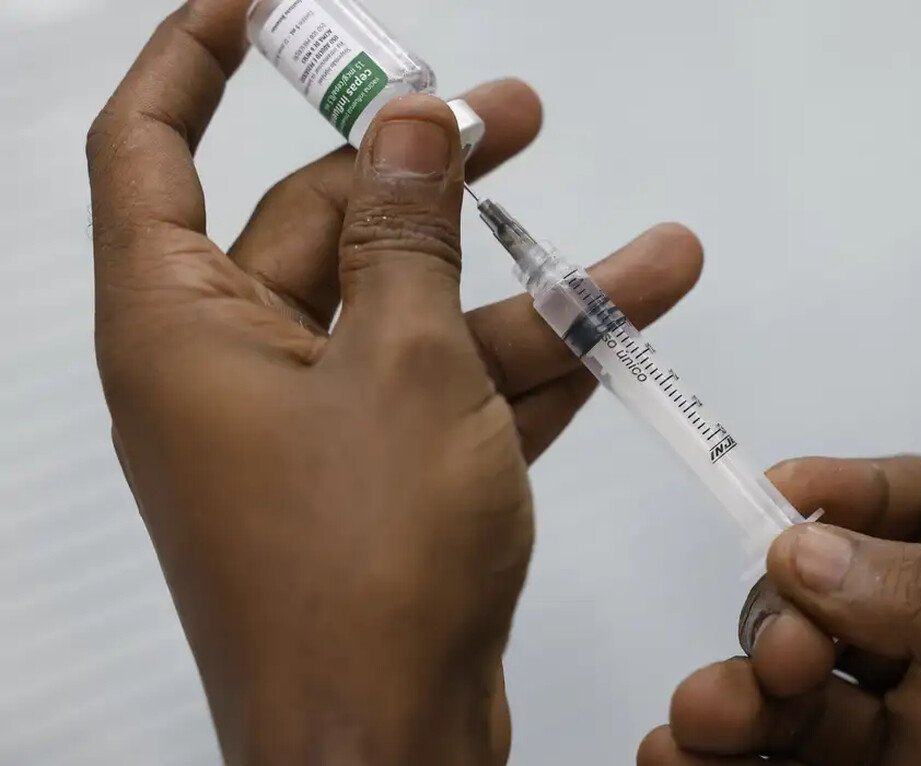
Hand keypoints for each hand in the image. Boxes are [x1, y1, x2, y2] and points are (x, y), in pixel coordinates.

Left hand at [88, 2, 701, 763]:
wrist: (391, 747)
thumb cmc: (362, 575)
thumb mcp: (404, 366)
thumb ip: (408, 233)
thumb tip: (407, 120)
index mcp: (182, 324)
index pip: (150, 147)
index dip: (196, 57)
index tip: (263, 1)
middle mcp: (233, 367)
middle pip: (323, 224)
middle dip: (429, 171)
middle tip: (513, 116)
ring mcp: (310, 427)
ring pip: (415, 315)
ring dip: (523, 284)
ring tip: (650, 249)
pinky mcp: (378, 479)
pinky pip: (450, 389)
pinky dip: (529, 362)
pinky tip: (625, 327)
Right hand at [640, 456, 920, 764]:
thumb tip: (816, 547)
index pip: (919, 510)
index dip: (846, 491)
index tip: (774, 495)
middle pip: (830, 595)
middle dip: (784, 607)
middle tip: (786, 655)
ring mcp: (901, 741)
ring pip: (787, 686)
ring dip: (731, 686)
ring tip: (708, 717)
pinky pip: (772, 763)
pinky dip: (711, 755)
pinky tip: (679, 755)